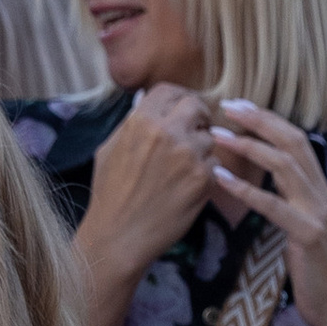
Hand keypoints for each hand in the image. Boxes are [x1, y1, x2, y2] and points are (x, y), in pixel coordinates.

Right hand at [75, 85, 217, 325]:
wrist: (120, 234)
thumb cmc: (111, 193)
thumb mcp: (110, 147)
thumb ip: (132, 122)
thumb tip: (145, 102)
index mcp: (141, 119)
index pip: (170, 90)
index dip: (178, 97)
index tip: (182, 108)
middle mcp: (167, 131)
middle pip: (196, 106)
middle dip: (198, 116)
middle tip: (195, 129)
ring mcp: (188, 155)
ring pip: (209, 139)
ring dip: (202, 150)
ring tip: (183, 169)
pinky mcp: (204, 179)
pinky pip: (215, 165)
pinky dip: (206, 174)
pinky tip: (188, 187)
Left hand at [209, 99, 326, 325]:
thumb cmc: (315, 273)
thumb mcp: (303, 229)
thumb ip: (289, 202)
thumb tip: (264, 181)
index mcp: (320, 190)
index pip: (297, 141)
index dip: (268, 120)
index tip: (239, 106)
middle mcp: (322, 195)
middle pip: (292, 142)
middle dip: (259, 120)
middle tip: (226, 105)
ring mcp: (318, 214)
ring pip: (284, 166)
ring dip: (248, 146)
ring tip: (217, 135)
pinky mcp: (307, 235)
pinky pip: (273, 205)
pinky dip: (245, 189)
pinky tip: (220, 177)